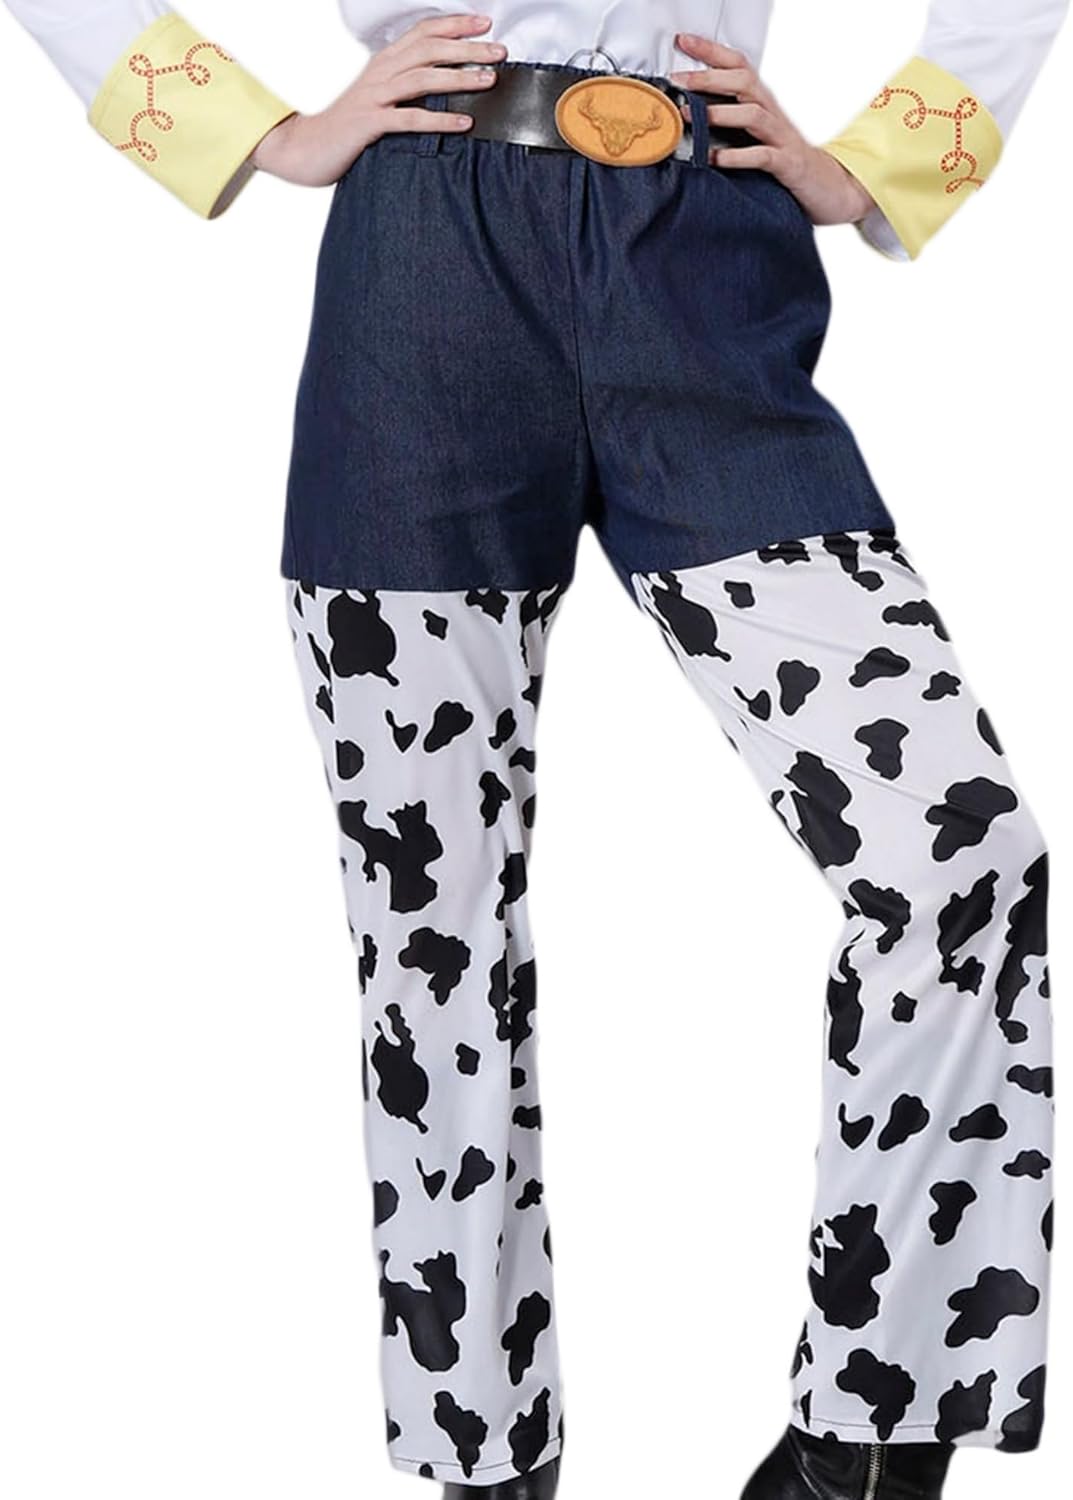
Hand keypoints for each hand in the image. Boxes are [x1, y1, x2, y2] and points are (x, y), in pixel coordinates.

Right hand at [251, 13, 506, 186]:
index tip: (486, 24)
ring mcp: (374, 96)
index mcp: (385, 61)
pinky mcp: (369, 123)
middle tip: (500, 52)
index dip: (455, 24)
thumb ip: (405, 85)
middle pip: (429, 49)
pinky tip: (464, 122)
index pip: (424, 32)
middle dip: (468, 48)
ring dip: (459, 77)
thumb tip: (442, 82)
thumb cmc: (348, 125)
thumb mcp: (378, 96)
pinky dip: (440, 119)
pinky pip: (410, 118)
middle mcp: (380, 71)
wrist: (307, 147)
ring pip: (423, 78)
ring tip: (489, 82)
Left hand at [668, 35, 874, 226]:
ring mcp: (780, 137)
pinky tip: (715, 158)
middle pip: (744, 81)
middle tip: (679, 80)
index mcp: (763, 102)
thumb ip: (729, 121)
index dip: (712, 51)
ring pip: (752, 114)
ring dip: (719, 113)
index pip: (739, 66)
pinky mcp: (786, 164)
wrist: (826, 187)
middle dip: (710, 77)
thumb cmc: (783, 159)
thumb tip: (686, 113)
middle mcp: (772, 113)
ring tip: (690, 117)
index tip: (683, 42)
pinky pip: (762, 156)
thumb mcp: (756, 134)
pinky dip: (737, 156)